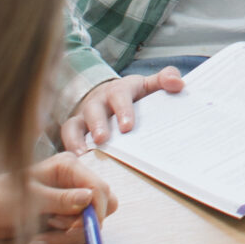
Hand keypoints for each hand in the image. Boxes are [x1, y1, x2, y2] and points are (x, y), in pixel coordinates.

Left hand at [0, 155, 118, 243]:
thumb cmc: (0, 198)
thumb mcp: (31, 199)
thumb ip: (61, 199)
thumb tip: (89, 198)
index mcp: (68, 166)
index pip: (99, 188)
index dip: (95, 211)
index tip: (80, 229)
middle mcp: (74, 180)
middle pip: (102, 205)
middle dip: (84, 224)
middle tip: (61, 232)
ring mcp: (71, 198)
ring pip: (90, 223)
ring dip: (68, 236)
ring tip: (43, 236)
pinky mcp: (65, 215)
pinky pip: (76, 233)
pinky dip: (61, 240)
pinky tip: (41, 239)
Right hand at [62, 67, 185, 149]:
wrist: (108, 96)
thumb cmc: (132, 96)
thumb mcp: (148, 85)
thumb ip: (164, 79)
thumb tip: (178, 84)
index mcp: (119, 90)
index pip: (120, 95)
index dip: (123, 110)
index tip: (128, 127)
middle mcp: (98, 101)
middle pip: (94, 109)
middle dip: (97, 124)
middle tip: (102, 140)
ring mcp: (82, 116)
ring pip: (73, 124)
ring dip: (75, 139)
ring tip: (82, 155)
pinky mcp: (73, 130)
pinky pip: (66, 138)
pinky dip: (68, 148)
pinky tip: (74, 163)